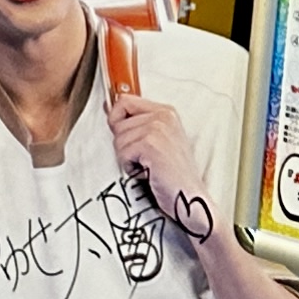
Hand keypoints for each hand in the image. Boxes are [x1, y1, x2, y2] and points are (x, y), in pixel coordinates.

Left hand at [109, 90, 216, 242]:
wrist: (190, 198)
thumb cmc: (174, 175)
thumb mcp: (159, 140)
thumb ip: (138, 123)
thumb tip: (108, 109)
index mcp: (166, 111)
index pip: (125, 101)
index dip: (116, 118)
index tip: (121, 133)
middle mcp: (163, 115)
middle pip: (118, 122)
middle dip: (124, 145)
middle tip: (144, 158)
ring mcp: (157, 128)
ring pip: (118, 139)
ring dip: (128, 158)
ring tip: (148, 166)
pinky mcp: (150, 144)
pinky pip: (122, 153)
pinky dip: (130, 168)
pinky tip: (147, 172)